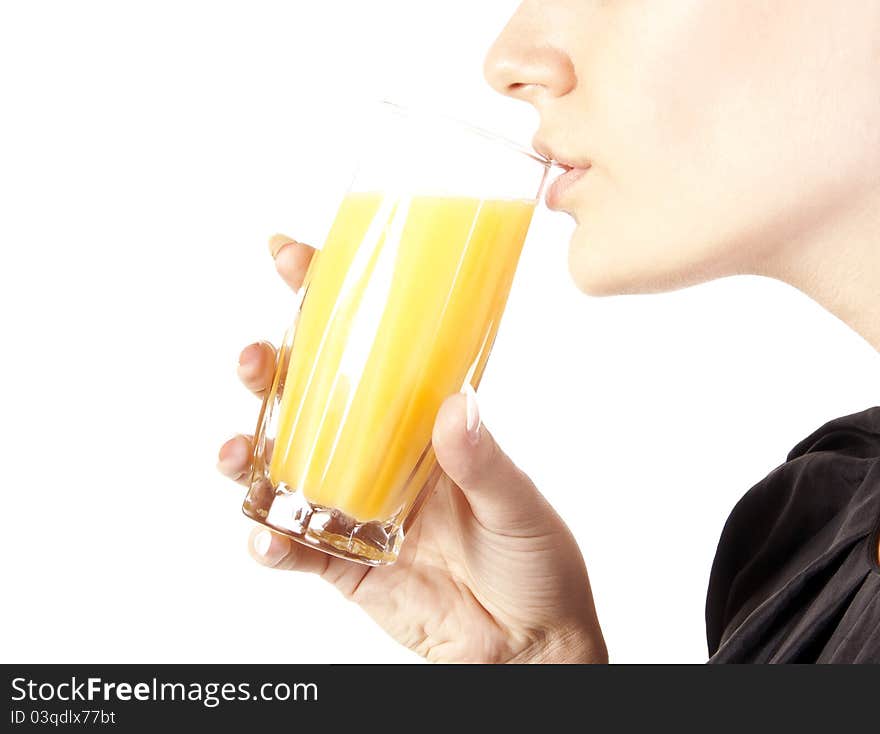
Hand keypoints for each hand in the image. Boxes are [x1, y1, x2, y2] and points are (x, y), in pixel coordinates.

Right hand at [217, 234, 606, 663]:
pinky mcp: (342, 563)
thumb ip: (483, 461)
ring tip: (237, 453)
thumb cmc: (535, 563)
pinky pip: (292, 546)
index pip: (372, 351)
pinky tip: (267, 536)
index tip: (293, 257)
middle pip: (308, 400)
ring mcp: (354, 508)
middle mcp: (380, 458)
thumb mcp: (518, 504)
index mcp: (422, 426)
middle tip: (255, 359)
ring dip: (247, 453)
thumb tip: (454, 409)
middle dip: (270, 371)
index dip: (329, 301)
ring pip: (283, 467)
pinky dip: (270, 540)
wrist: (526, 649)